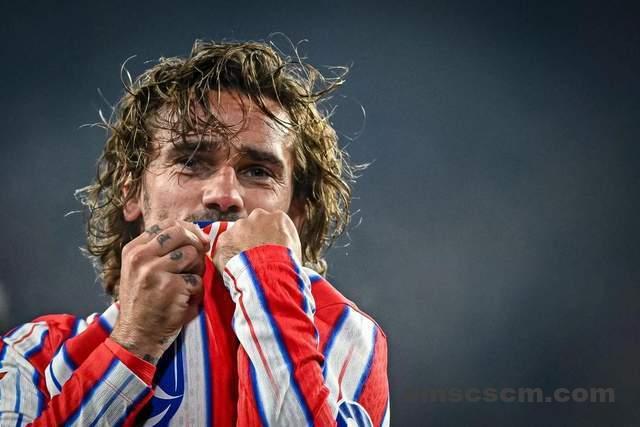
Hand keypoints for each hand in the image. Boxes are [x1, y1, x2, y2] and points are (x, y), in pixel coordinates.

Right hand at [110, 220, 209, 363]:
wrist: (137, 335)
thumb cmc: (145, 302)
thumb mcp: (141, 270)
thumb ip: (160, 250)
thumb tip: (195, 233)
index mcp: (133, 250)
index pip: (167, 225)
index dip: (188, 231)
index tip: (197, 242)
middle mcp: (141, 257)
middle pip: (181, 233)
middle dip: (196, 245)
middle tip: (196, 263)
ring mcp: (154, 271)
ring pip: (193, 254)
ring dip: (197, 270)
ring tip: (186, 285)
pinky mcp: (170, 287)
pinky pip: (197, 279)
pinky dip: (196, 292)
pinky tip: (184, 301)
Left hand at [213, 209, 301, 272]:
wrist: (269, 273)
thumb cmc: (286, 264)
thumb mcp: (296, 249)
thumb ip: (285, 242)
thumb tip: (283, 249)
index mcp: (278, 217)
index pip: (271, 224)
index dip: (268, 238)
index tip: (267, 249)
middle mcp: (258, 216)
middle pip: (252, 225)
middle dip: (251, 238)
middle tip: (254, 256)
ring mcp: (239, 226)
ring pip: (236, 235)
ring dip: (238, 247)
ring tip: (244, 265)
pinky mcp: (224, 238)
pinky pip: (224, 247)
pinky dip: (227, 257)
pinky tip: (234, 269)